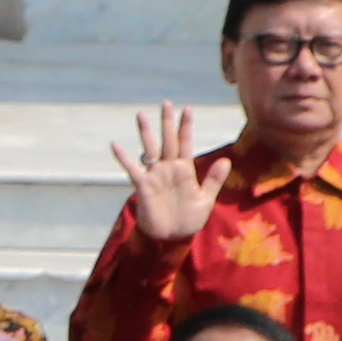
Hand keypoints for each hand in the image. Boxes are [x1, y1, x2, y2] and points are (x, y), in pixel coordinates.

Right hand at [110, 103, 213, 245]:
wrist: (171, 238)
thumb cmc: (188, 220)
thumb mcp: (205, 200)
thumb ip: (214, 180)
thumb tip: (225, 160)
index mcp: (185, 170)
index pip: (185, 143)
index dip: (186, 126)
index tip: (187, 108)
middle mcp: (169, 168)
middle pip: (167, 140)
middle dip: (167, 122)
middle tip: (166, 102)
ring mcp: (155, 175)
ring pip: (150, 149)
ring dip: (146, 132)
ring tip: (141, 114)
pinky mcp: (143, 185)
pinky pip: (133, 169)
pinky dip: (124, 157)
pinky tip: (115, 145)